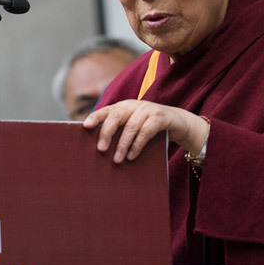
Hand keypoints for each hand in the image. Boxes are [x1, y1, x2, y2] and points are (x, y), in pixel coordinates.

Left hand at [83, 100, 208, 163]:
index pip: (107, 110)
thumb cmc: (150, 127)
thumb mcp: (133, 126)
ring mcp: (148, 109)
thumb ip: (120, 131)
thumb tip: (99, 148)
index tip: (85, 126)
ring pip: (131, 126)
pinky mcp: (160, 117)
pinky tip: (131, 156)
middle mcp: (134, 105)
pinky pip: (146, 131)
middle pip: (116, 115)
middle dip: (107, 132)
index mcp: (124, 106)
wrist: (178, 122)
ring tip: (116, 160)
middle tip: (100, 149)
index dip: (96, 117)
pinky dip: (137, 145)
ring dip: (122, 144)